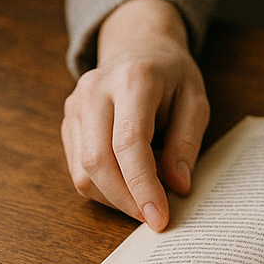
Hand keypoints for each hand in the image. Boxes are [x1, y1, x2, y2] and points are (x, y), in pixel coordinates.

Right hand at [61, 0, 209, 230]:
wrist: (137, 45)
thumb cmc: (171, 74)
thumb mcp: (195, 100)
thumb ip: (187, 143)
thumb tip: (177, 187)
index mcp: (133, 80)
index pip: (129, 144)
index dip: (142, 187)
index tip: (159, 218)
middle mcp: (95, 90)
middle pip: (97, 162)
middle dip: (126, 200)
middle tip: (153, 218)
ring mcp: (75, 105)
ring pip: (82, 171)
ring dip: (113, 198)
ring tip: (144, 198)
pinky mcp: (67, 121)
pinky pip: (77, 168)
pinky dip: (102, 187)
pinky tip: (126, 185)